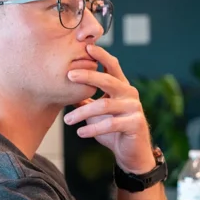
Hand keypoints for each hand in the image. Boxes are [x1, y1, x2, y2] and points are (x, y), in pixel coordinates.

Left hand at [63, 44, 155, 173]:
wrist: (131, 152)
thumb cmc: (113, 129)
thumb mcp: (97, 111)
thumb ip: (86, 98)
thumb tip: (64, 86)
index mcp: (121, 86)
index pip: (112, 65)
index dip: (101, 55)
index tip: (86, 46)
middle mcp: (130, 93)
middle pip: (108, 80)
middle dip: (87, 76)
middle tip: (69, 75)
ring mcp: (134, 108)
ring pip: (104, 105)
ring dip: (82, 112)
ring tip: (67, 121)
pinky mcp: (135, 124)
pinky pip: (110, 124)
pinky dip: (93, 129)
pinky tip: (80, 132)